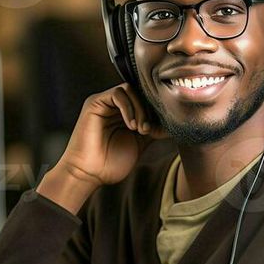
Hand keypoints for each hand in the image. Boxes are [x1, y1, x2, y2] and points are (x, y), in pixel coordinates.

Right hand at [42, 83, 168, 191]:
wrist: (89, 173)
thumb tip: (174, 124)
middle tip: (149, 131)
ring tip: (140, 129)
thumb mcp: (139, 144)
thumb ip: (153, 131)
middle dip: (149, 110)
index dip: (156, 111)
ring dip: (140, 109)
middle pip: (140, 93)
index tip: (162, 128)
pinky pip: (118, 93)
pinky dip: (128, 107)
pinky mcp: (95, 102)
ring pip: (130, 90)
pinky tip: (131, 125)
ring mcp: (104, 103)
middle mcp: (114, 107)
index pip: (145, 100)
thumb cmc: (111, 163)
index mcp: (124, 115)